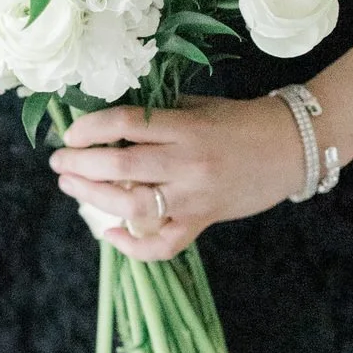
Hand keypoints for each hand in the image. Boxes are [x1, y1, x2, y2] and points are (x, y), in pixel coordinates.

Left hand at [49, 94, 309, 261]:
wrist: (292, 147)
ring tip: (73, 186)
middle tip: (60, 163)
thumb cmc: (240, 121)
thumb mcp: (198, 107)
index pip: (124, 124)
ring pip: (132, 206)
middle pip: (118, 168)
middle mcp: (187, 163)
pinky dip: (131, 245)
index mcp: (185, 127)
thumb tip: (105, 126)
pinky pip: (161, 245)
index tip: (71, 134)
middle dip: (79, 165)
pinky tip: (110, 233)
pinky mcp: (202, 222)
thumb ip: (156, 116)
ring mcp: (194, 197)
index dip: (89, 129)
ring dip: (93, 198)